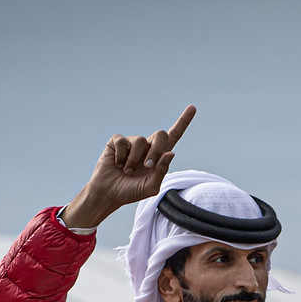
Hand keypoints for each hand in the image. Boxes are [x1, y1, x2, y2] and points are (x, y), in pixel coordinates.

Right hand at [61, 105, 196, 229]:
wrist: (108, 193)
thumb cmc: (130, 191)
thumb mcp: (150, 187)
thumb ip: (161, 172)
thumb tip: (171, 153)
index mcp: (158, 156)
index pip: (173, 136)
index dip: (183, 122)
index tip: (192, 108)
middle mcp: (147, 146)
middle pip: (160, 135)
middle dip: (156, 150)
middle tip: (147, 166)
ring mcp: (132, 142)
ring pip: (141, 141)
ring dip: (134, 160)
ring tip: (127, 171)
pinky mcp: (117, 142)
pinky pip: (123, 142)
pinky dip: (121, 157)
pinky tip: (117, 164)